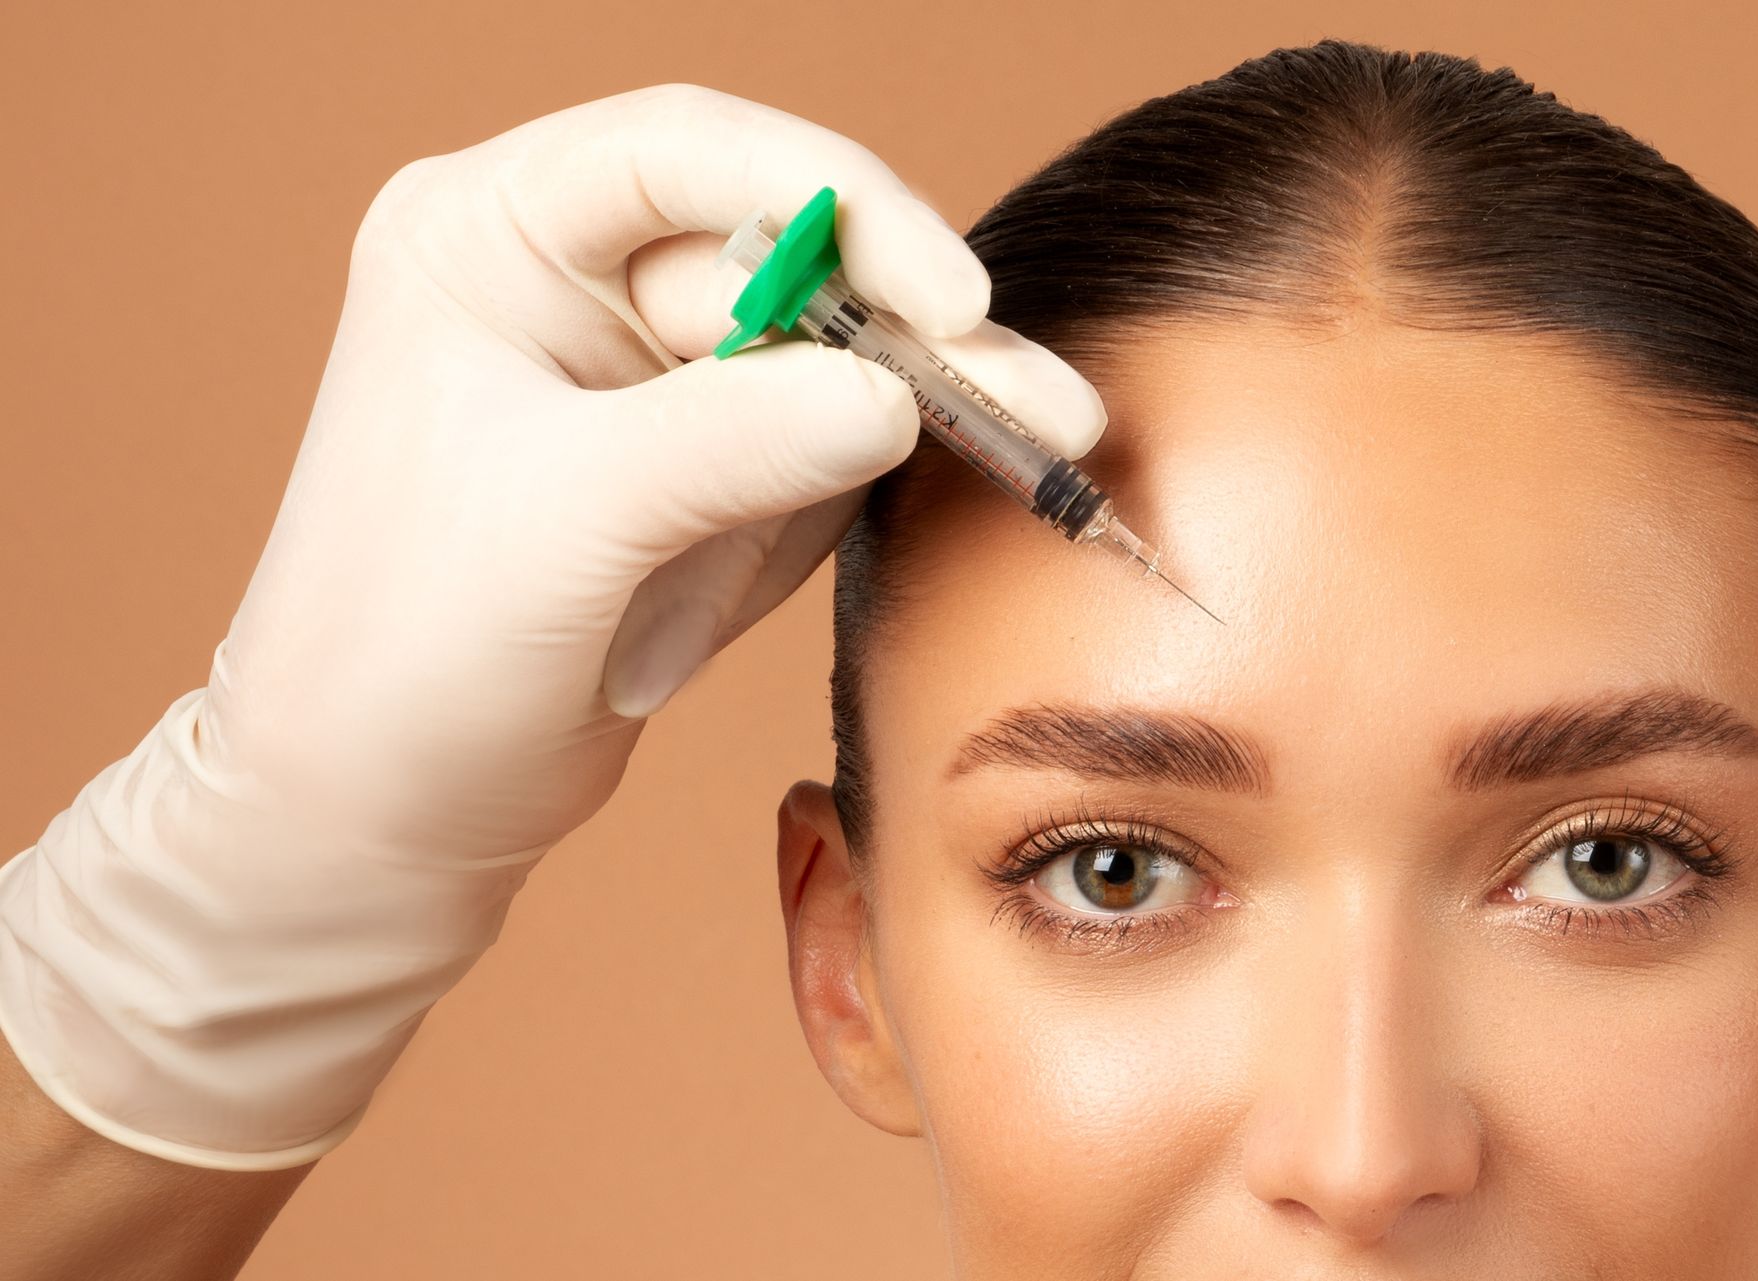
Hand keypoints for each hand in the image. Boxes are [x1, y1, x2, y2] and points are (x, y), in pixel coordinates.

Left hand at [0, 83, 1104, 1169]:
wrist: (376, 817)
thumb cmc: (402, 655)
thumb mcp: (562, 524)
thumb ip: (729, 441)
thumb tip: (893, 394)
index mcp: (486, 239)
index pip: (685, 160)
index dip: (833, 202)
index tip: (945, 291)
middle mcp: (567, 289)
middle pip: (781, 255)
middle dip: (909, 321)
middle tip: (1026, 391)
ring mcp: (640, 387)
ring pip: (820, 350)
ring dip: (931, 393)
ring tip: (1045, 432)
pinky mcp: (695, 477)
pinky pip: (816, 443)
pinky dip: (889, 464)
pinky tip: (978, 462)